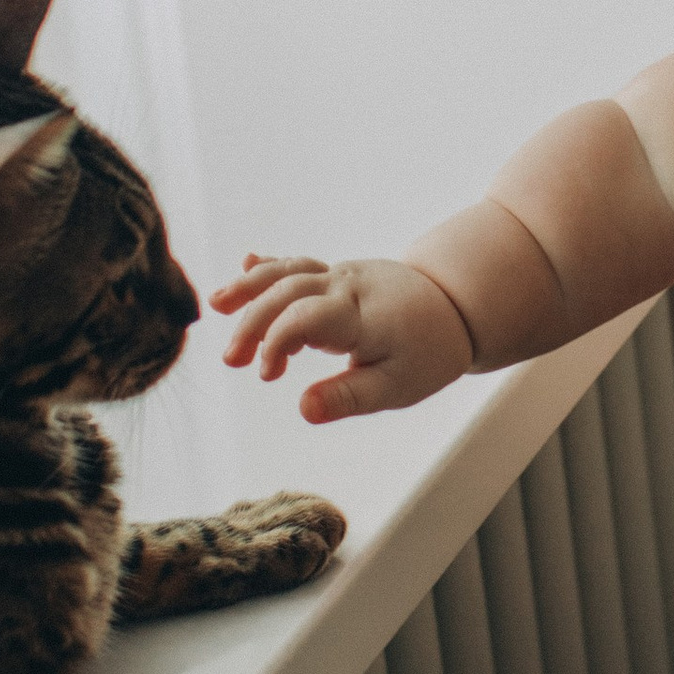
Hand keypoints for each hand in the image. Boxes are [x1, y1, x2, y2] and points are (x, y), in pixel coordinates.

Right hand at [210, 252, 472, 422]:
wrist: (457, 307)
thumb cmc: (427, 353)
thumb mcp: (396, 387)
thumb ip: (349, 397)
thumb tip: (303, 410)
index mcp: (362, 316)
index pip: (307, 316)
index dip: (277, 341)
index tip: (266, 374)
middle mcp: (348, 287)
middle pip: (289, 290)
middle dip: (253, 321)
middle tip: (230, 361)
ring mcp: (342, 275)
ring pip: (289, 270)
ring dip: (251, 286)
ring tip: (216, 304)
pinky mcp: (337, 275)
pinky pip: (300, 265)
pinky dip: (271, 266)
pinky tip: (247, 263)